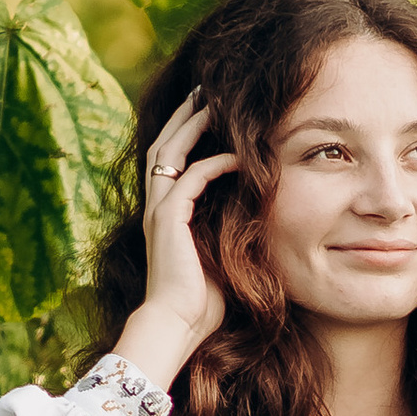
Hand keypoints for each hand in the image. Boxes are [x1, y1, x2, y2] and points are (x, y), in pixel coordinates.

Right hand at [117, 92, 232, 392]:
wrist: (178, 325)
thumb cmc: (203, 302)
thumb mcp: (220, 255)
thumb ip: (230, 228)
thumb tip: (259, 211)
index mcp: (165, 214)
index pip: (171, 160)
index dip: (184, 132)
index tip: (205, 110)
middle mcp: (157, 207)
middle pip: (165, 145)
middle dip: (184, 115)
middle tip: (203, 89)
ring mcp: (159, 213)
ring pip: (171, 153)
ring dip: (192, 126)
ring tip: (211, 103)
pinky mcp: (169, 222)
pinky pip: (191, 180)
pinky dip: (213, 164)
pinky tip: (236, 156)